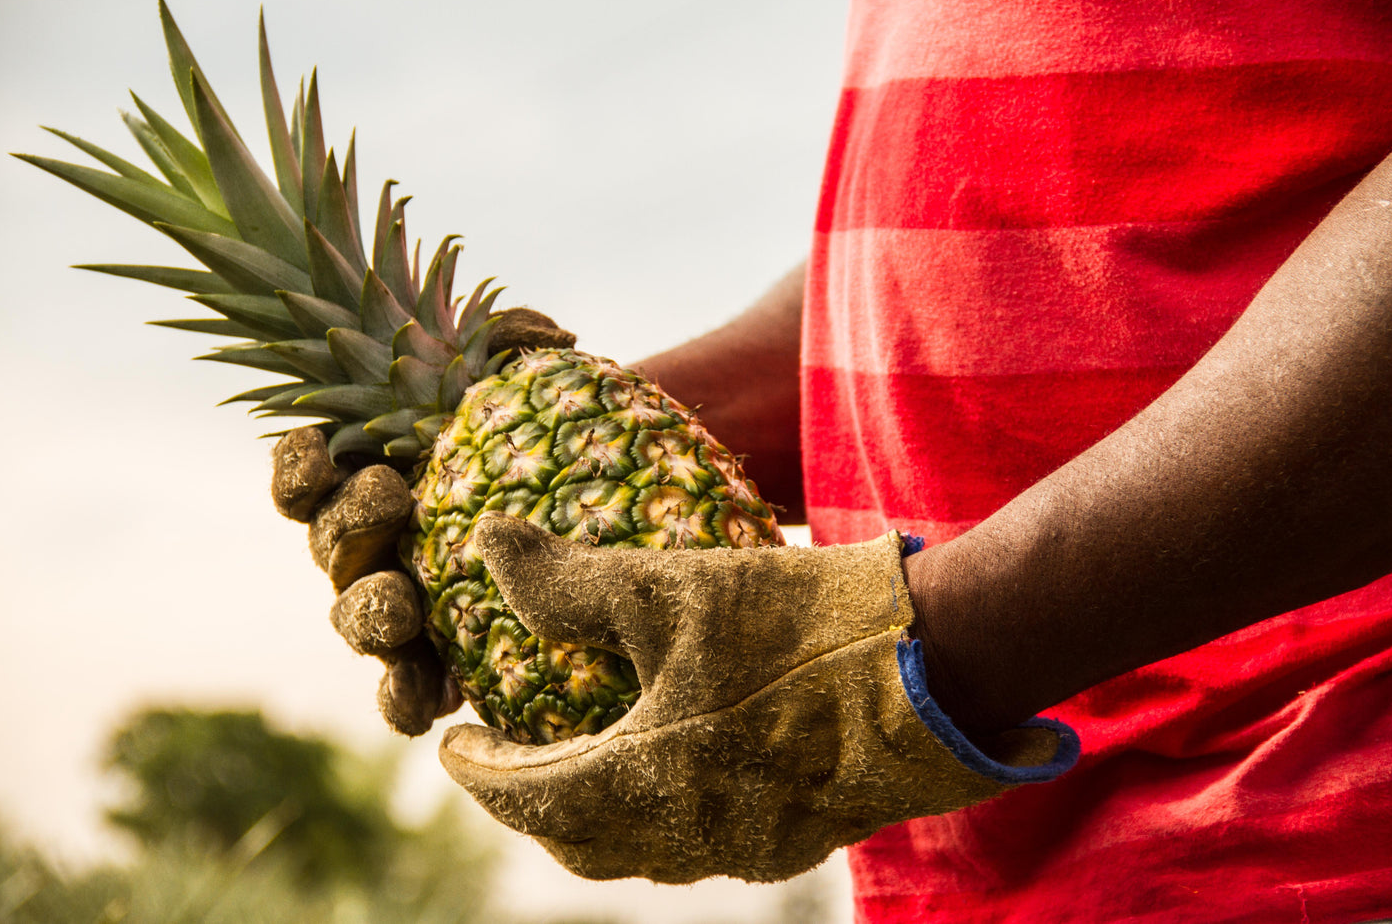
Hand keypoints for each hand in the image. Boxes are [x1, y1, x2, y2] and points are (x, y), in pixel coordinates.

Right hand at [270, 307, 575, 735]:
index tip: (318, 445)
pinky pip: (401, 695)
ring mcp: (394, 610)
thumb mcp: (525, 391)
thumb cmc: (529, 450)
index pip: (306, 474)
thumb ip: (519, 347)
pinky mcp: (430, 668)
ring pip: (356, 619)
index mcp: (364, 482)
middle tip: (392, 496)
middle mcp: (366, 549)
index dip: (298, 462)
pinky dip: (406, 699)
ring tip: (402, 605)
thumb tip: (550, 332)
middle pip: (330, 543)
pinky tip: (433, 701)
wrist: (581, 529)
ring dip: (371, 612)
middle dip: (351, 520)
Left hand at [439, 515, 1073, 882]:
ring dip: (597, 809)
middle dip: (532, 801)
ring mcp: (749, 846)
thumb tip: (489, 545)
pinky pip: (705, 837)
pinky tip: (683, 757)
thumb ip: (569, 579)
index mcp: (639, 787)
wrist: (938, 670)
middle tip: (511, 754)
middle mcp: (687, 837)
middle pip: (578, 839)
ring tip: (586, 753)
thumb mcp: (669, 588)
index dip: (478, 772)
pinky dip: (665, 807)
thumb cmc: (796, 628)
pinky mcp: (801, 836)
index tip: (453, 742)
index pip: (525, 799)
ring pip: (643, 846)